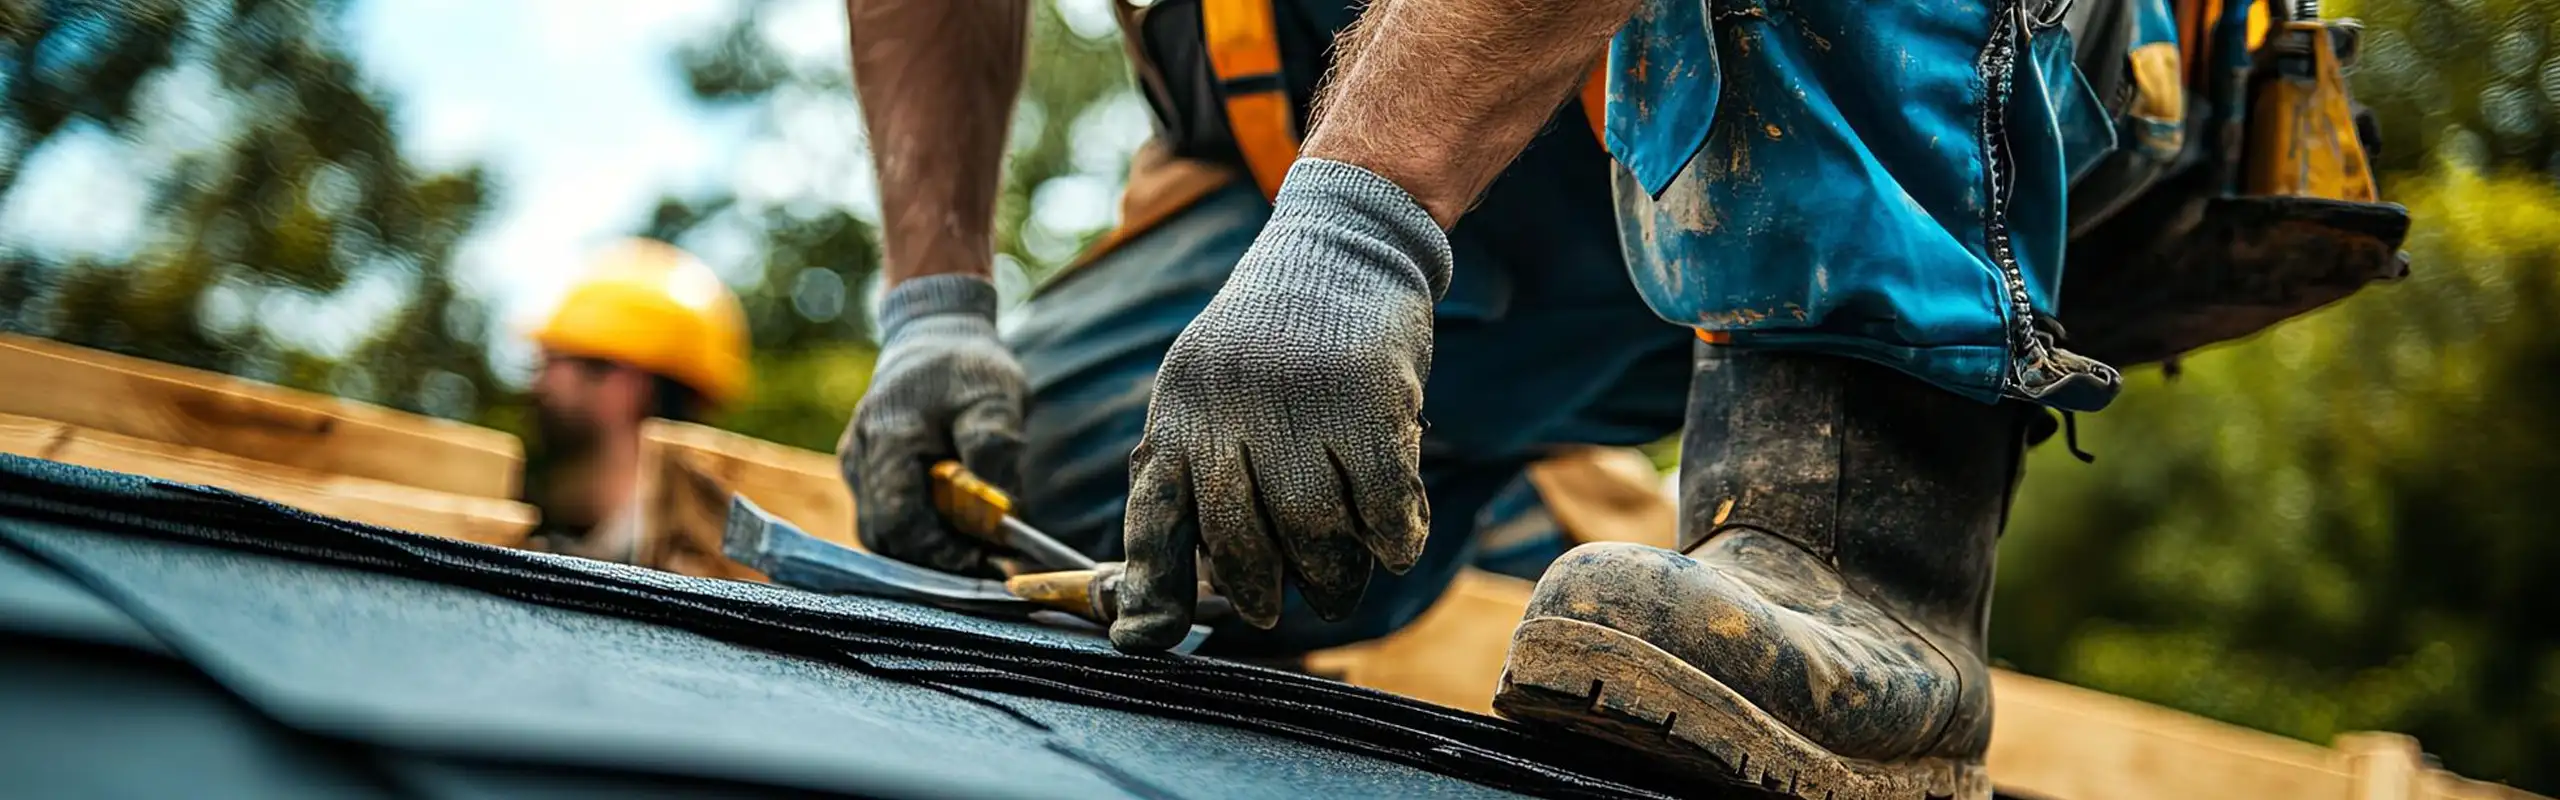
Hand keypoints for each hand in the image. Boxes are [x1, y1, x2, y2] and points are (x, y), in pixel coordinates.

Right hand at [840, 275, 1026, 574]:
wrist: (933, 335)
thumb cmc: (968, 366)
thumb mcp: (997, 397)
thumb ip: (995, 450)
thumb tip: (1002, 514)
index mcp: (888, 436)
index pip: (900, 520)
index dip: (941, 552)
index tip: (988, 562)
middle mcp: (859, 456)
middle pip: (886, 537)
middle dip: (936, 561)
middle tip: (989, 565)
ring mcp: (854, 466)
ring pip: (881, 534)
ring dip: (926, 552)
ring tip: (978, 550)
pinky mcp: (862, 474)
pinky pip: (884, 520)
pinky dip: (918, 535)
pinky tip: (957, 532)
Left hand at [1111, 158, 1453, 650]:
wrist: (1343, 243)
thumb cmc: (1277, 339)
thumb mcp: (1208, 387)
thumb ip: (1194, 469)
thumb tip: (1179, 588)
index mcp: (1178, 408)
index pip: (1153, 518)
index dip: (1150, 590)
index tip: (1147, 639)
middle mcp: (1228, 406)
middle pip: (1237, 541)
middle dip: (1257, 592)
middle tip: (1278, 608)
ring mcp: (1300, 402)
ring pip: (1313, 533)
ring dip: (1332, 574)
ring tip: (1340, 579)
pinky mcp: (1370, 400)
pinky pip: (1383, 506)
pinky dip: (1393, 539)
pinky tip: (1394, 539)